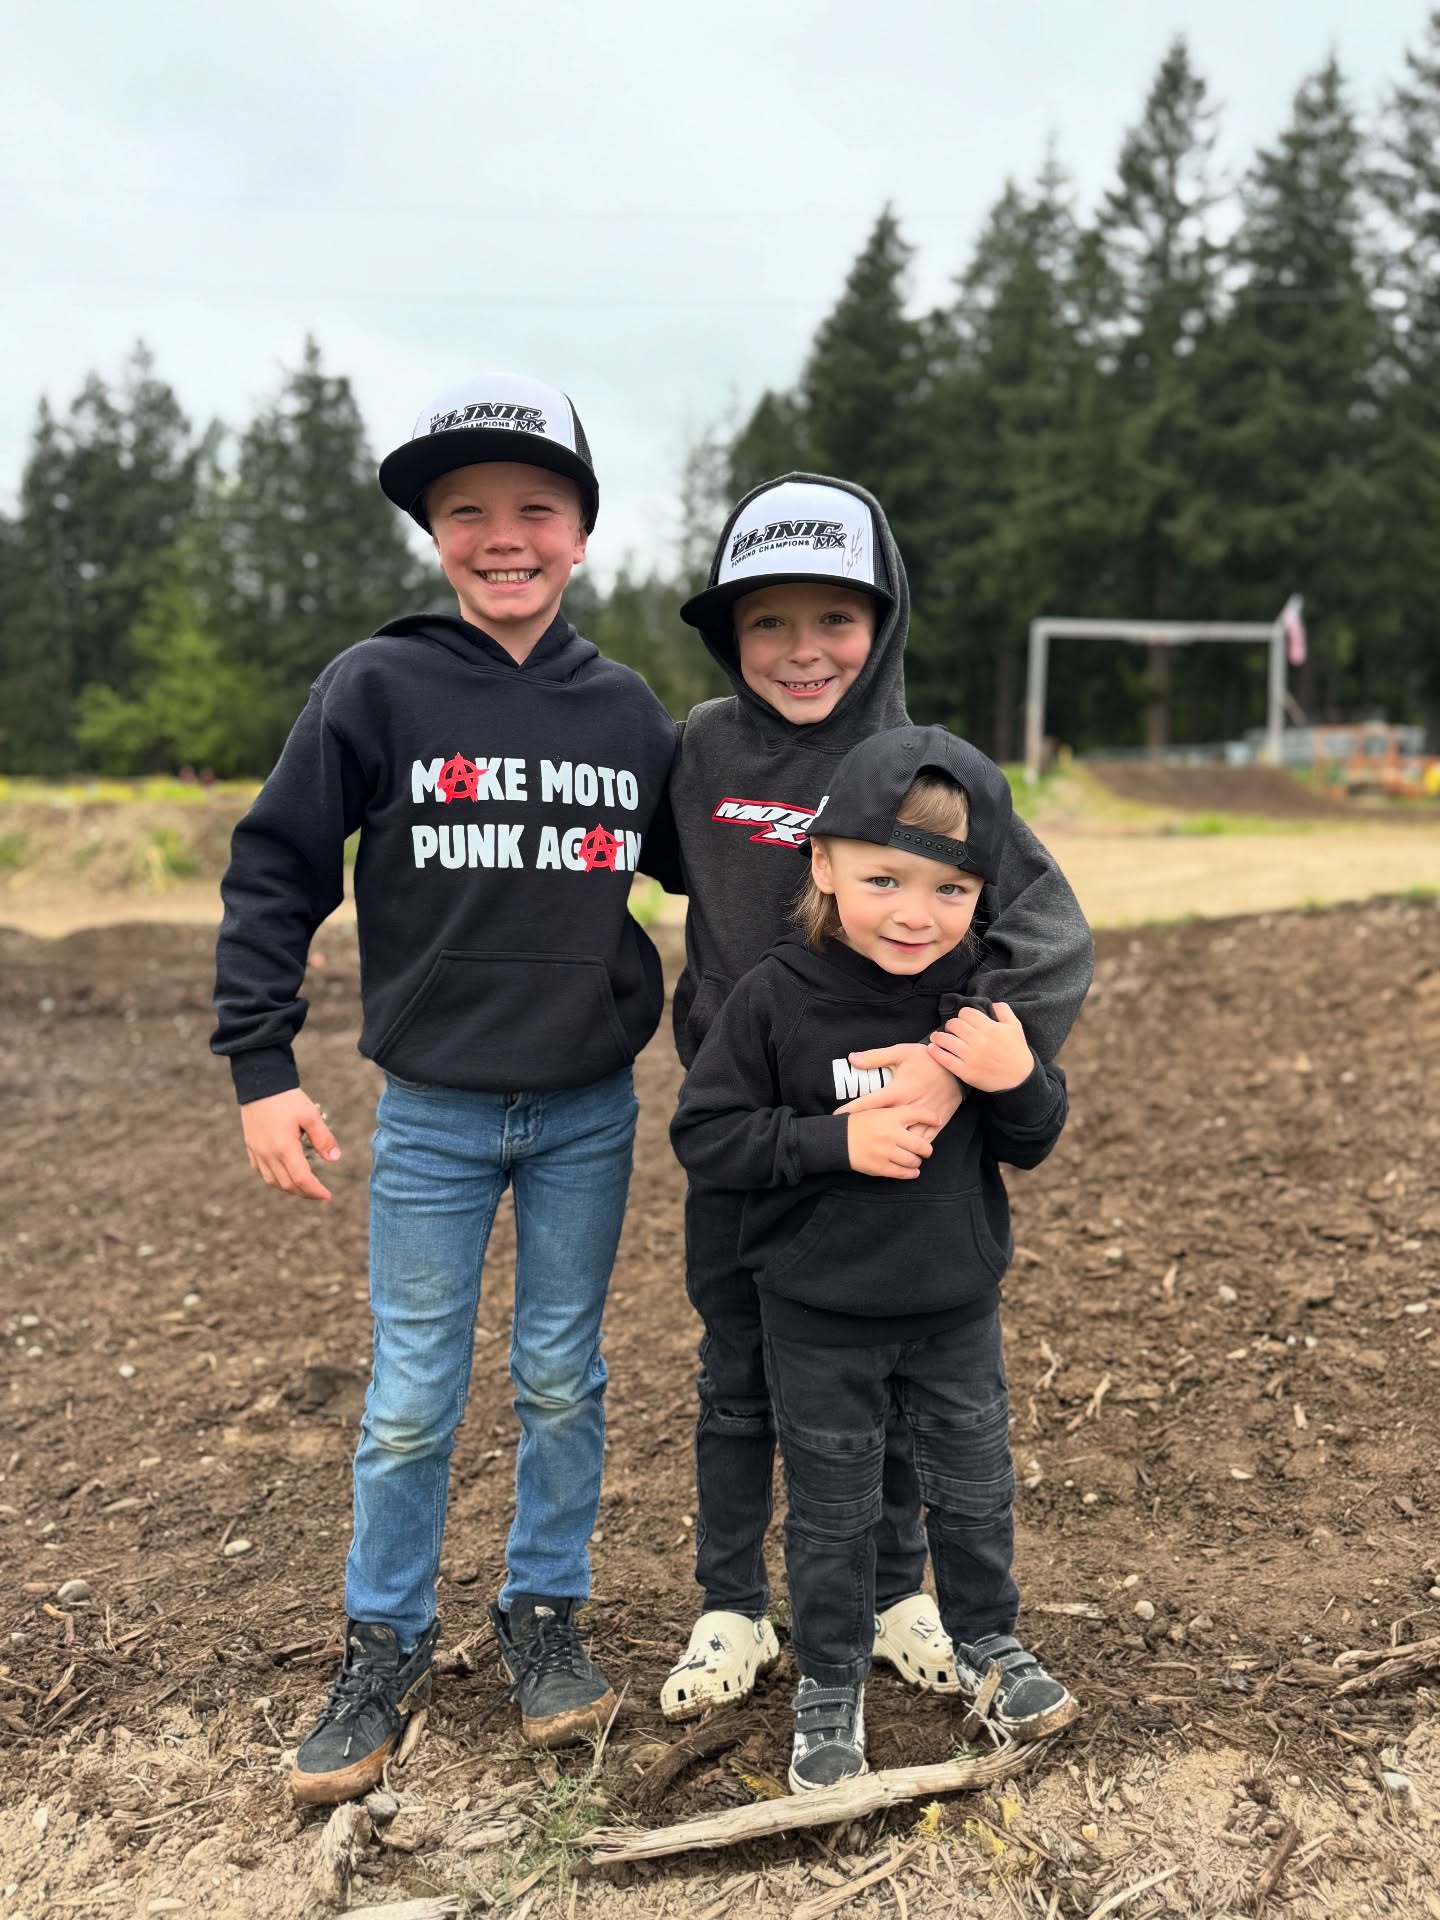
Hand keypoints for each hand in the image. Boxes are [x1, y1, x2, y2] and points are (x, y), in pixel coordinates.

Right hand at [241, 1089, 341, 1202]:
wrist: (259, 1084)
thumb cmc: (287, 1098)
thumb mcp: (310, 1115)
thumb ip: (323, 1138)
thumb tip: (335, 1158)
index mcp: (284, 1148)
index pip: (302, 1179)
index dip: (316, 1191)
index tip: (328, 1196)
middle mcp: (268, 1154)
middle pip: (287, 1185)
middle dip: (305, 1193)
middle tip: (320, 1194)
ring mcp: (257, 1152)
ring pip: (272, 1182)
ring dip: (290, 1188)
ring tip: (305, 1187)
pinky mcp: (251, 1147)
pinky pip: (262, 1171)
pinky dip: (275, 1179)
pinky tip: (286, 1174)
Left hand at [835, 1042, 964, 1140]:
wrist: (957, 1068)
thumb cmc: (927, 1059)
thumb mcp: (901, 1052)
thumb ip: (875, 1057)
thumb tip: (851, 1058)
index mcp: (897, 1090)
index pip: (869, 1103)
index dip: (851, 1110)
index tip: (837, 1117)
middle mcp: (908, 1107)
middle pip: (883, 1124)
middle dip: (867, 1131)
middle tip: (849, 1138)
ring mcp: (923, 1118)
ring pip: (903, 1139)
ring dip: (890, 1146)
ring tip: (872, 1152)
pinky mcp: (936, 1124)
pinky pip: (922, 1141)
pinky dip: (912, 1150)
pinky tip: (901, 1155)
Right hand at [846, 1109, 933, 1179]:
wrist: (838, 1139)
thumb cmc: (860, 1123)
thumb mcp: (878, 1111)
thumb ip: (898, 1113)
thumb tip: (925, 1115)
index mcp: (890, 1116)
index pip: (919, 1114)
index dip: (932, 1117)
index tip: (938, 1121)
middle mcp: (891, 1134)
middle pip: (922, 1145)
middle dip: (926, 1149)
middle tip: (926, 1150)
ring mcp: (886, 1152)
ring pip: (913, 1161)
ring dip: (917, 1162)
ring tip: (916, 1160)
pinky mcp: (880, 1167)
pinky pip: (902, 1173)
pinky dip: (910, 1173)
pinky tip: (912, 1171)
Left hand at [927, 1001, 1033, 1091]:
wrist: (1019, 1079)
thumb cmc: (1017, 1051)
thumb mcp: (1015, 1027)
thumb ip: (1004, 1011)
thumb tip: (993, 1003)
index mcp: (989, 1027)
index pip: (966, 1012)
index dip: (963, 1014)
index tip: (963, 1019)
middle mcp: (978, 1040)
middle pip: (954, 1024)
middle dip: (951, 1025)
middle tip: (951, 1029)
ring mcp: (970, 1056)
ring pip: (946, 1040)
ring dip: (938, 1036)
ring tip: (936, 1037)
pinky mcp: (965, 1071)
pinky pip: (945, 1059)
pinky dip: (935, 1052)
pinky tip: (931, 1048)